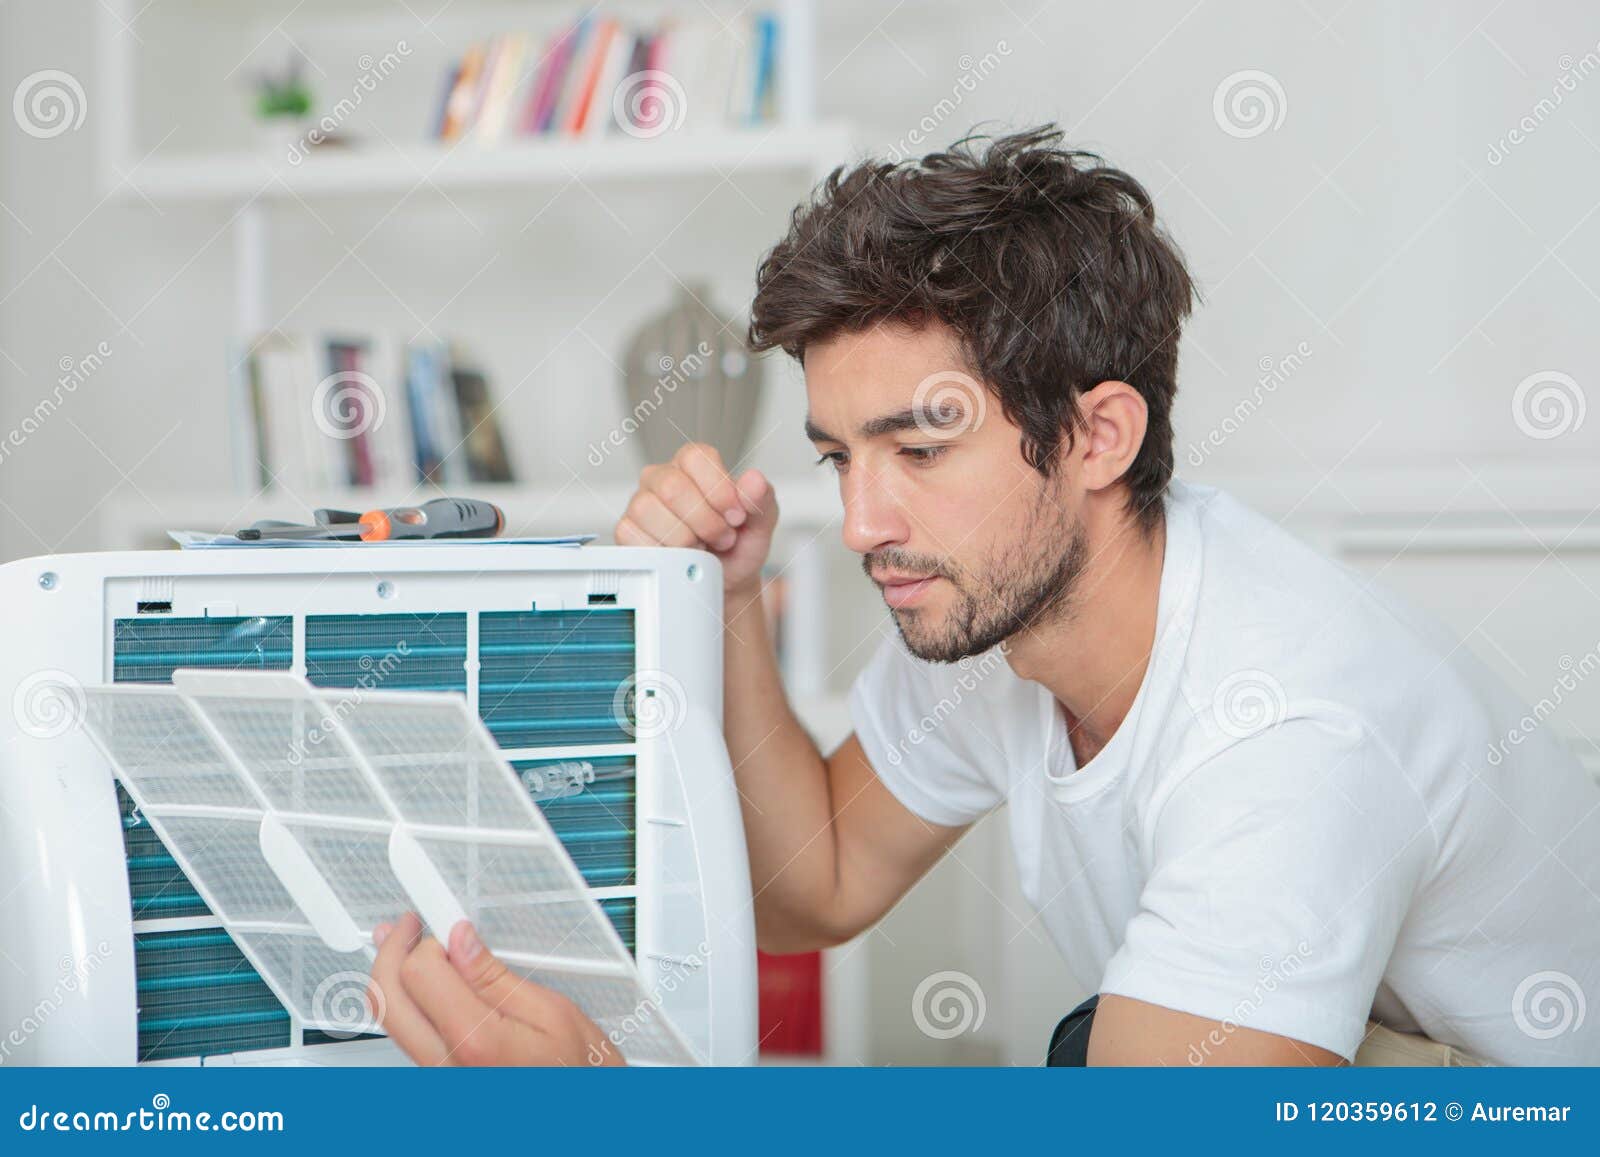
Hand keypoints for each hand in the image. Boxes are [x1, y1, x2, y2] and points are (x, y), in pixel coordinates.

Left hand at [367, 911, 622, 1066]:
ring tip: (405, 944)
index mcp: (476, 1043)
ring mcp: (438, 1080)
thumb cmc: (582, 1076)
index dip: (429, 938)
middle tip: (407, 925)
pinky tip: (418, 982)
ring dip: (393, 977)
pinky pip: (408, 1039)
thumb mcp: (554, 1013)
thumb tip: (461, 941)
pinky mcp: (440, 1082)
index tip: (439, 918)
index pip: (419, 974)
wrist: (588, 1116)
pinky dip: (406, 1003)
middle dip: (390, 953)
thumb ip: (497, 977)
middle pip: (387, 1000)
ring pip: (391, 1022)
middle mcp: (446, 1068)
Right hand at [614, 442, 776, 595]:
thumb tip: (754, 481)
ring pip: (649, 510)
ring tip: (702, 548)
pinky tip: (680, 557)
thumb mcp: (760, 522)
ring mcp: (641, 503)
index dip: (719, 489)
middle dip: (704, 521)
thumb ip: (761, 498)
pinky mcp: (627, 530)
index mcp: (693, 464)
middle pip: (672, 486)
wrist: (723, 580)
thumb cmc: (737, 545)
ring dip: (685, 539)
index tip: (736, 516)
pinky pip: (634, 535)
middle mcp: (662, 478)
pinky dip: (664, 553)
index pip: (696, 457)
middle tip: (722, 537)